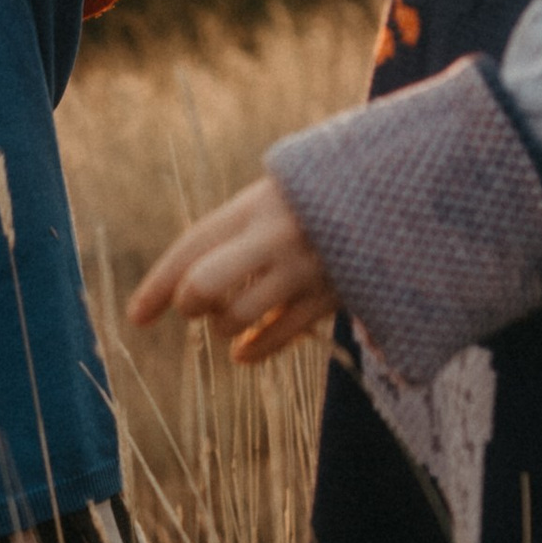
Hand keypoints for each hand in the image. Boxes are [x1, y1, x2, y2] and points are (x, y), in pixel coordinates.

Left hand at [128, 176, 337, 363]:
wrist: (405, 190)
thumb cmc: (326, 195)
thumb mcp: (278, 193)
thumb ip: (238, 229)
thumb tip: (185, 281)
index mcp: (256, 204)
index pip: (192, 247)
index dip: (158, 285)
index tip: (136, 317)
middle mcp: (275, 236)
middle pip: (204, 285)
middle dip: (189, 302)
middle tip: (193, 306)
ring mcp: (305, 268)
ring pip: (239, 317)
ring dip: (227, 326)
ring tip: (234, 317)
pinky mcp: (334, 295)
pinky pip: (280, 335)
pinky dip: (254, 350)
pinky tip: (243, 353)